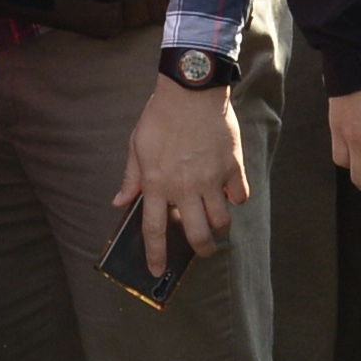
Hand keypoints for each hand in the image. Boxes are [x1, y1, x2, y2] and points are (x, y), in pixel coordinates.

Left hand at [116, 76, 246, 270]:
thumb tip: (120, 202)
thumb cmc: (160, 116)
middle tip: (202, 250)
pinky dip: (236, 199)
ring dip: (219, 227)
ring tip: (216, 223)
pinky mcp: (232, 167)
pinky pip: (240, 195)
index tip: (156, 271)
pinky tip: (230, 194)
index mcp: (157, 183)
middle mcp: (185, 187)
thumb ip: (131, 177)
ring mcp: (211, 179)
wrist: (192, 89)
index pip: (154, 229)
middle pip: (196, 234)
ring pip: (221, 220)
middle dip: (200, 250)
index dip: (155, 255)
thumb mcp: (137, 145)